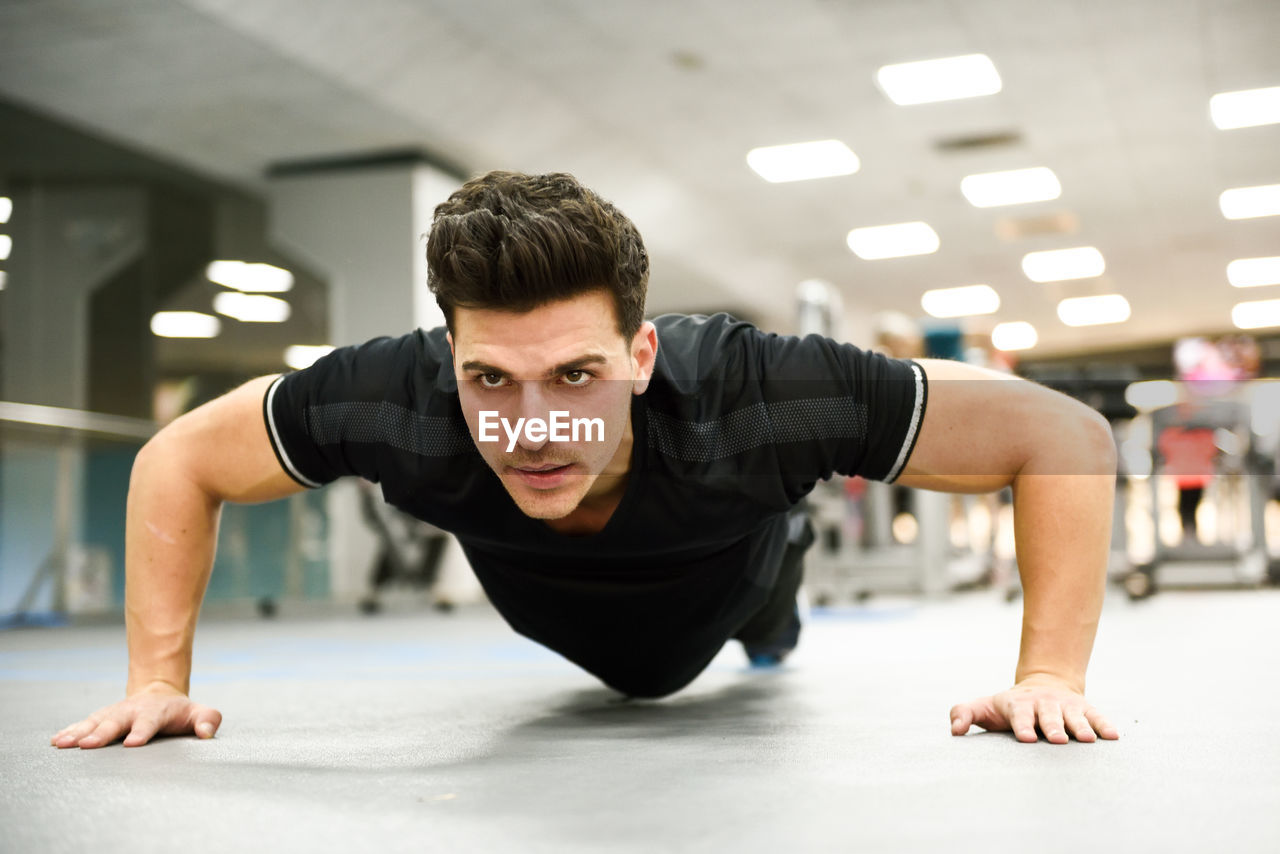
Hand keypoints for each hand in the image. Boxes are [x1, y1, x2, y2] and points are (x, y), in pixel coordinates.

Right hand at [50, 682, 221, 748]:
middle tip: (88, 745)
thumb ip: (208, 720)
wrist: (159, 694)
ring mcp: (115, 713)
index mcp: (157, 711)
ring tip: (64, 744)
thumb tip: (206, 733)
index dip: (142, 731)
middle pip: (116, 721)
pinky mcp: (101, 718)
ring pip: (96, 721)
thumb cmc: (180, 712)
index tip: (132, 743)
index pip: (150, 721)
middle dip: (102, 733)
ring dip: (80, 732)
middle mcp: (132, 711)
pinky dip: (70, 731)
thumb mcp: (199, 713)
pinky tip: (57, 741)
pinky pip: (84, 724)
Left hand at [949, 675, 1118, 743]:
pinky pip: (1095, 716)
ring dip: (1080, 726)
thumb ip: (964, 714)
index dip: (1022, 725)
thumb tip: (954, 730)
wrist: (1042, 686)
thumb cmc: (1008, 707)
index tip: (1026, 738)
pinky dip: (1103, 724)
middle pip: (1048, 715)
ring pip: (1073, 715)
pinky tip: (1113, 736)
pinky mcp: (1084, 708)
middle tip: (1058, 740)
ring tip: (1087, 739)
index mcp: (1018, 705)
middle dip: (1052, 726)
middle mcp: (1043, 703)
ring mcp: (1065, 705)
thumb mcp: (984, 707)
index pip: (1019, 714)